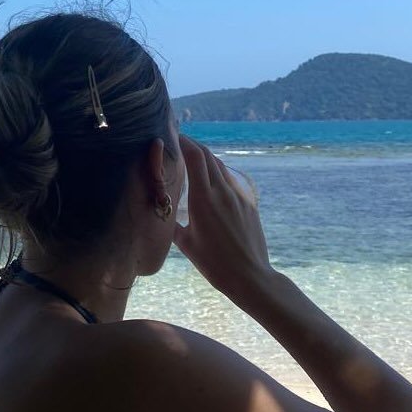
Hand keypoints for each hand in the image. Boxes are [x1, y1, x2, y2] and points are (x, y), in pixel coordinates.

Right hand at [172, 135, 272, 302]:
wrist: (250, 276)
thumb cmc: (214, 263)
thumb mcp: (186, 243)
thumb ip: (173, 223)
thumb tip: (161, 212)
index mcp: (203, 199)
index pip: (194, 157)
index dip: (184, 142)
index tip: (173, 135)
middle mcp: (222, 191)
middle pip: (207, 156)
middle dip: (193, 145)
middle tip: (179, 141)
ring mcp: (238, 196)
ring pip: (220, 167)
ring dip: (205, 158)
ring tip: (192, 160)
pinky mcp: (248, 203)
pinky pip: (230, 181)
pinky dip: (217, 174)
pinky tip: (210, 183)